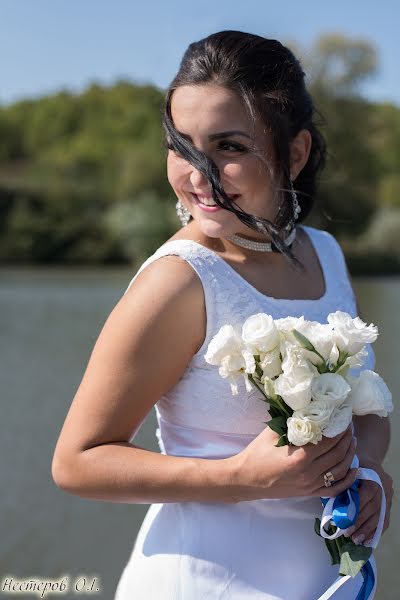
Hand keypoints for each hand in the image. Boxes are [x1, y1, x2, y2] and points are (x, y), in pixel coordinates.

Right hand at [228, 424, 357, 501]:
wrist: (246, 479)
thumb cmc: (257, 453)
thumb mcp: (272, 432)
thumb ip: (291, 421)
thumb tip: (307, 408)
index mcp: (300, 456)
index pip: (329, 440)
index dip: (340, 428)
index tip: (344, 417)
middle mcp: (309, 472)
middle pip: (338, 454)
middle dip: (347, 438)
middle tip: (349, 425)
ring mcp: (310, 485)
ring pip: (340, 470)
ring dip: (350, 455)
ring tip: (352, 441)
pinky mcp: (309, 493)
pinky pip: (335, 489)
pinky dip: (347, 480)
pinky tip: (353, 469)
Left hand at [345, 459, 392, 544]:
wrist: (368, 455)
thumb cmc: (353, 460)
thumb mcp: (346, 465)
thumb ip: (341, 480)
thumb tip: (330, 501)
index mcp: (374, 473)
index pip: (367, 494)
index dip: (357, 509)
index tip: (344, 521)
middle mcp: (384, 485)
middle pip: (374, 507)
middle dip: (360, 522)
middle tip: (347, 534)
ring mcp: (389, 494)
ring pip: (380, 515)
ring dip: (368, 530)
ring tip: (356, 540)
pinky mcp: (389, 502)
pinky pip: (385, 519)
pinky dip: (376, 530)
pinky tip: (367, 540)